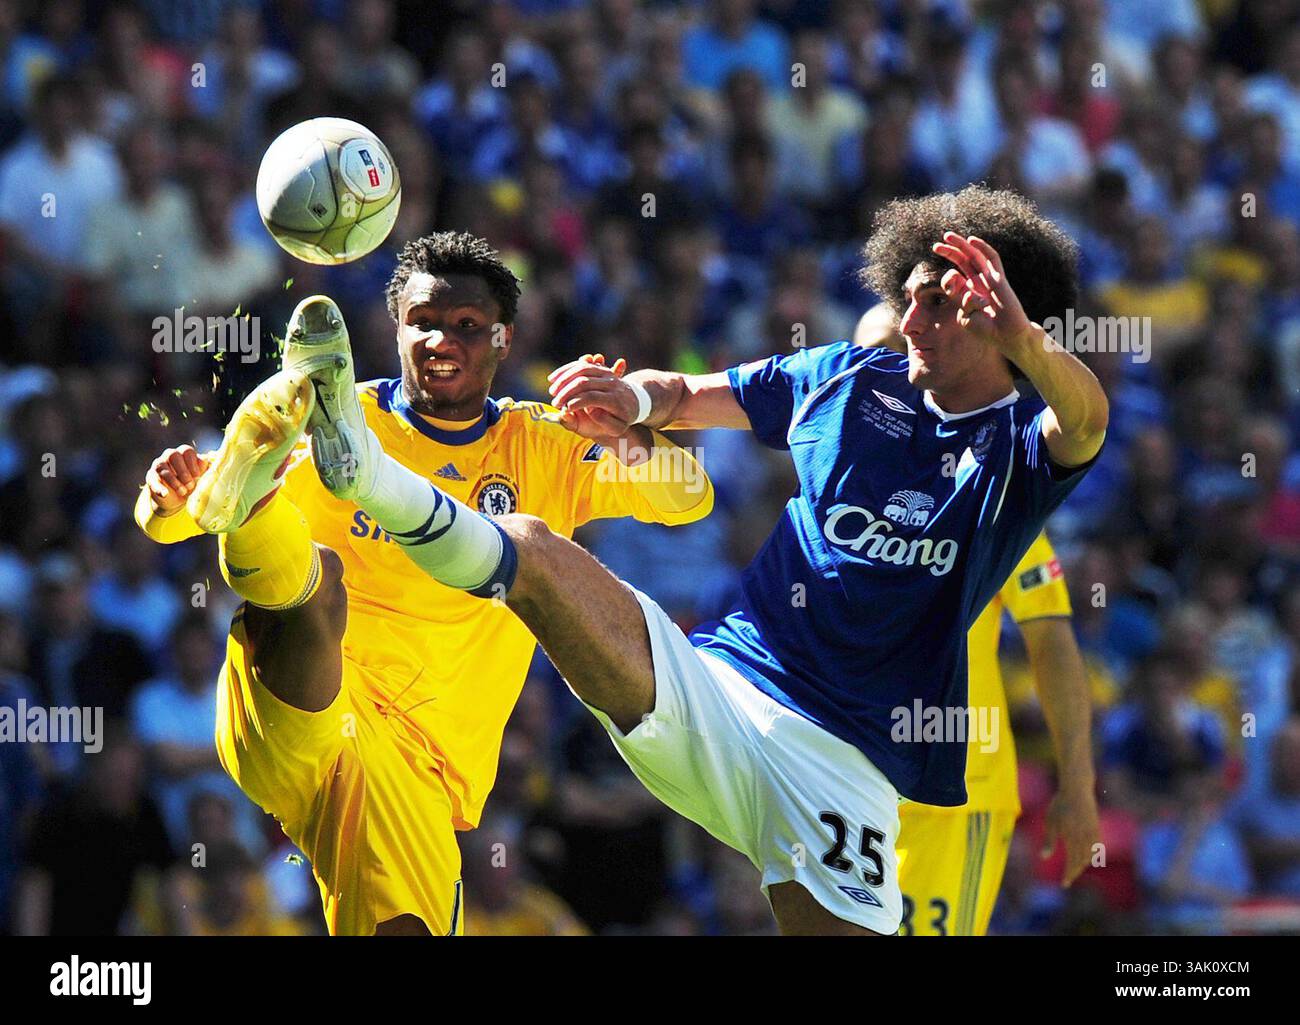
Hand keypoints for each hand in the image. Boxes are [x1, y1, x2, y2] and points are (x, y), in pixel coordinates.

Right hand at [145, 445, 208, 514]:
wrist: (178, 499)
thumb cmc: (192, 484)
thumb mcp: (201, 477)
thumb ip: (207, 469)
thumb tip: (211, 461)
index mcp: (184, 454)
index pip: (187, 451)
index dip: (193, 464)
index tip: (198, 476)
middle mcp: (169, 456)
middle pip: (173, 455)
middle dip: (183, 471)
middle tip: (191, 486)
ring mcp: (158, 465)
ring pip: (162, 468)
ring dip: (174, 481)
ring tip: (183, 492)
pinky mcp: (151, 478)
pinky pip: (152, 480)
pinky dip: (159, 488)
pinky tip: (165, 494)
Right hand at [547, 353, 636, 440]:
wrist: (636, 402)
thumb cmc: (624, 419)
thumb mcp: (618, 427)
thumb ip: (606, 422)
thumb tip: (591, 410)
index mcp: (615, 400)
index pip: (591, 397)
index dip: (575, 403)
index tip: (564, 409)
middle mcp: (612, 383)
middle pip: (584, 382)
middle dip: (566, 392)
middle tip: (555, 402)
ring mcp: (607, 373)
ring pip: (581, 369)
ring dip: (564, 379)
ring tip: (552, 390)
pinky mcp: (602, 368)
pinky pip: (582, 364)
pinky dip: (567, 369)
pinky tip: (555, 377)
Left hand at [930, 232, 1033, 354]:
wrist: (1005, 336)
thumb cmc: (986, 330)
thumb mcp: (965, 316)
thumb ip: (959, 299)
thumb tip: (956, 279)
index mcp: (969, 292)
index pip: (956, 275)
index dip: (947, 274)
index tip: (942, 280)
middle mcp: (979, 282)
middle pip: (964, 261)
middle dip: (950, 251)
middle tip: (936, 245)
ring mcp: (990, 278)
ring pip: (975, 256)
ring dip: (962, 245)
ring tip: (947, 236)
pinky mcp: (999, 278)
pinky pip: (992, 259)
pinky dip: (982, 248)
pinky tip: (971, 240)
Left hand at [1042, 783, 1100, 886]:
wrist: (1077, 789)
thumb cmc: (1059, 805)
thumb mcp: (1050, 821)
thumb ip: (1048, 841)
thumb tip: (1043, 858)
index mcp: (1072, 837)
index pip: (1072, 862)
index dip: (1069, 875)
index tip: (1064, 884)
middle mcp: (1084, 837)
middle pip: (1082, 862)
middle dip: (1074, 872)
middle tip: (1067, 879)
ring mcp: (1092, 833)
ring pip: (1090, 855)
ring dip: (1082, 865)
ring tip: (1074, 869)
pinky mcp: (1096, 828)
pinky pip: (1096, 847)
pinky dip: (1091, 855)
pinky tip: (1085, 857)